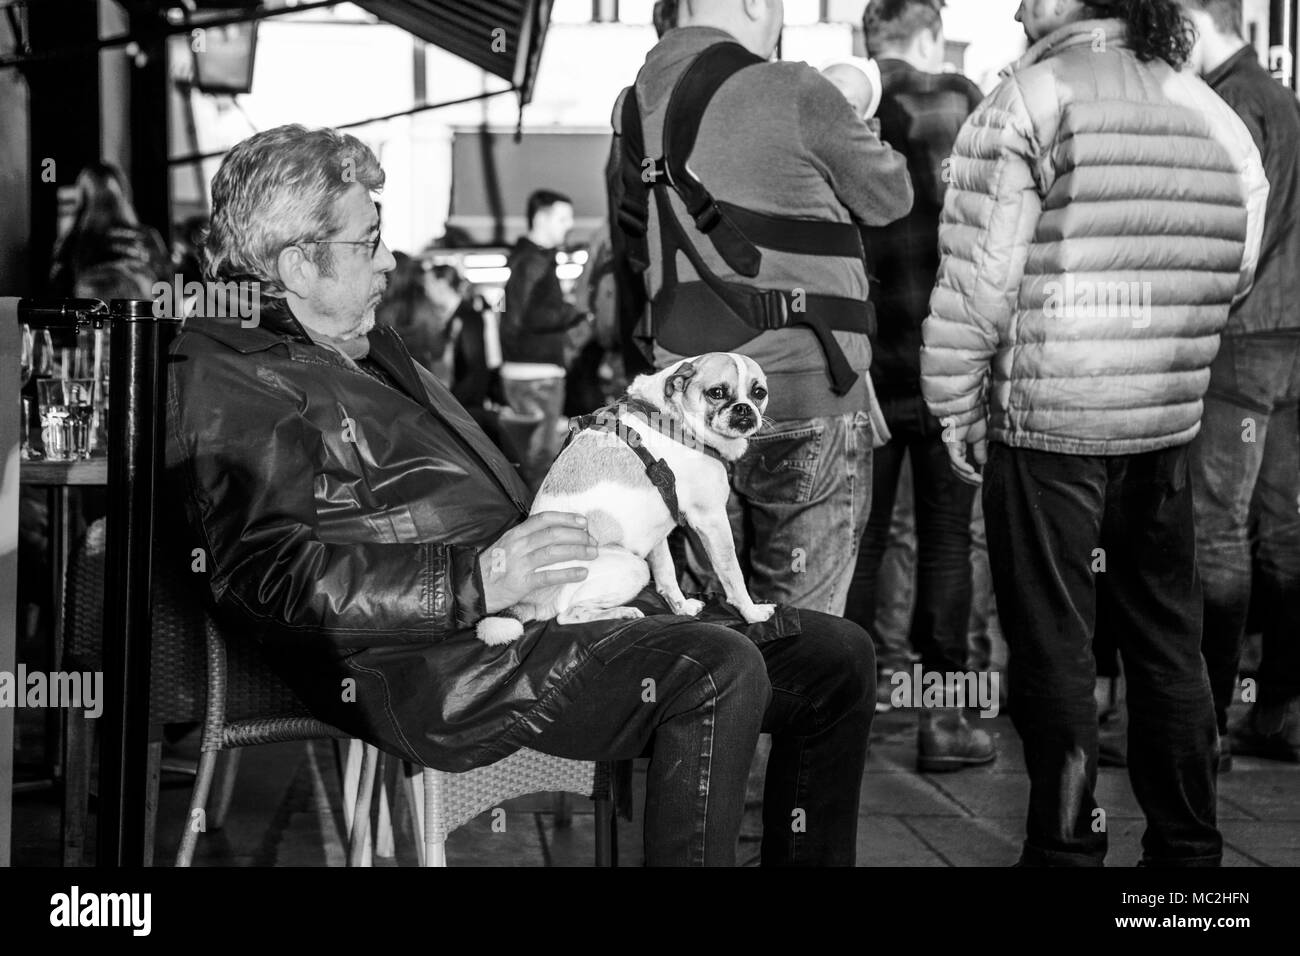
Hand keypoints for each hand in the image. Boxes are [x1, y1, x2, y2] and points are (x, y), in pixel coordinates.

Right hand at [479, 512, 597, 613]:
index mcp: (515, 534)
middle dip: (577, 536)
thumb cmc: (493, 567)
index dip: (566, 518)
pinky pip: (549, 576)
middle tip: (593, 541)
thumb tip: (556, 534)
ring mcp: (519, 564)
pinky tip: (582, 573)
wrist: (472, 588)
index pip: (544, 519)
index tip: (583, 522)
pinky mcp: (521, 583)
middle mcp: (518, 545)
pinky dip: (568, 573)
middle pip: (553, 534)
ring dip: (577, 551)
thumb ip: (527, 539)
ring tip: (593, 553)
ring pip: (554, 552)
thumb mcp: (507, 546)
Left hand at [940, 416, 987, 486]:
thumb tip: (982, 462)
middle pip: (956, 468)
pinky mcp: (951, 442)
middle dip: (967, 478)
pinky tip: (972, 471)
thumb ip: (980, 450)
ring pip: (955, 466)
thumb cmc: (976, 417)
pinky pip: (956, 459)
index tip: (979, 481)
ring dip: (966, 475)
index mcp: (958, 446)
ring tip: (977, 480)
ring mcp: (950, 445)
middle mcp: (952, 447)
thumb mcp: (982, 437)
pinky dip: (963, 467)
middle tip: (978, 483)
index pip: (960, 465)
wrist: (973, 405)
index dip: (968, 474)